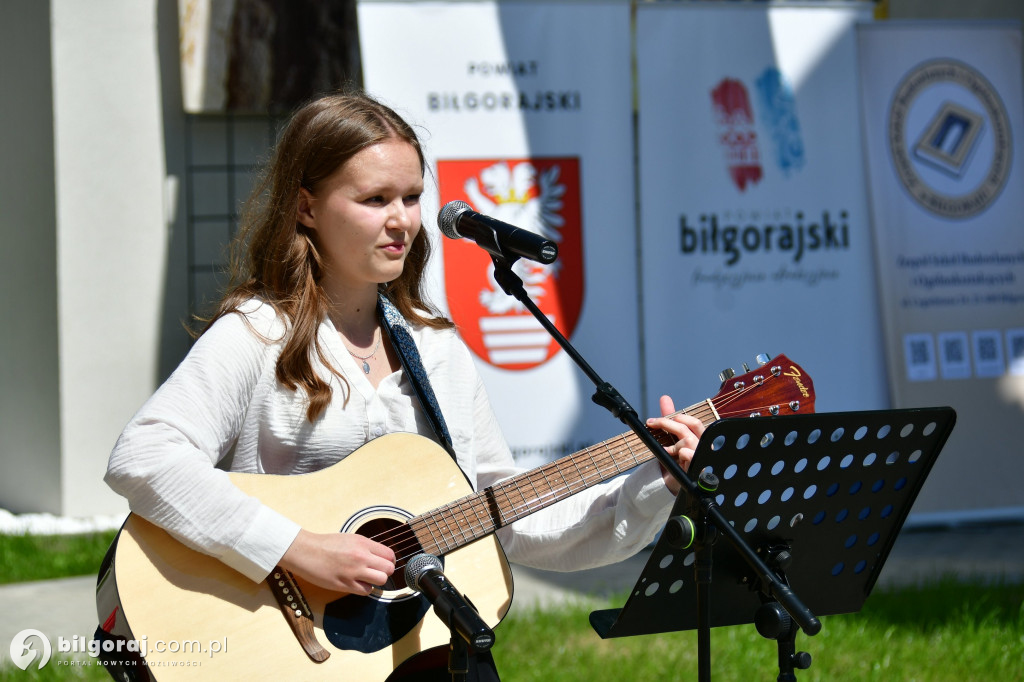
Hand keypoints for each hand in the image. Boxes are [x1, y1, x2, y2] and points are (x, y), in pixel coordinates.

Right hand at [279, 529, 394, 594]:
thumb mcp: (350, 538)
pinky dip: (364, 589)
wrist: (306, 551)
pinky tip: (357, 584)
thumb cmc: (325, 544)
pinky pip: (366, 591)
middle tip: (377, 572)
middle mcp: (361, 556)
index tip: (384, 564)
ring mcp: (353, 571)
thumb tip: (380, 556)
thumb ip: (366, 547)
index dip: (389, 561)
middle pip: (389, 569)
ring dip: (376, 582)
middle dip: (385, 572)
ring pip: (381, 581)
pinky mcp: (345, 584)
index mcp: (363, 543)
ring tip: (367, 578)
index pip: (389, 555)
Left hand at [645, 395, 705, 494]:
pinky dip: (681, 454)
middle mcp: (705, 446)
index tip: (659, 419)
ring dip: (674, 443)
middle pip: (691, 427)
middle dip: (668, 423)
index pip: (695, 422)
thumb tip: (665, 398)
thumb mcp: (673, 438)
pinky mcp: (699, 468)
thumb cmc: (679, 460)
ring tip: (668, 450)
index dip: (678, 417)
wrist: (680, 484)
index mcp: (702, 438)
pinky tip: (677, 458)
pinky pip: (689, 455)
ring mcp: (703, 457)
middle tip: (652, 423)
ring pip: (688, 440)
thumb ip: (670, 420)